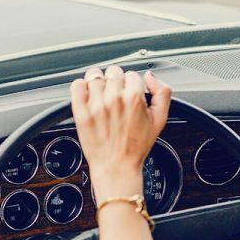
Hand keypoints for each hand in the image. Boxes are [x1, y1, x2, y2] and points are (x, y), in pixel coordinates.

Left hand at [70, 66, 171, 203]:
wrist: (116, 166)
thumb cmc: (136, 147)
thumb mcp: (160, 119)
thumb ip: (162, 92)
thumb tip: (151, 76)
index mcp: (134, 98)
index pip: (132, 74)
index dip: (131, 84)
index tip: (128, 94)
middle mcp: (114, 99)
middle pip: (113, 72)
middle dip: (116, 83)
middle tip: (116, 97)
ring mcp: (95, 105)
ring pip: (95, 76)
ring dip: (98, 84)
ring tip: (101, 97)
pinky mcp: (80, 112)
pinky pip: (77, 85)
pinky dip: (81, 87)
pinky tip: (87, 96)